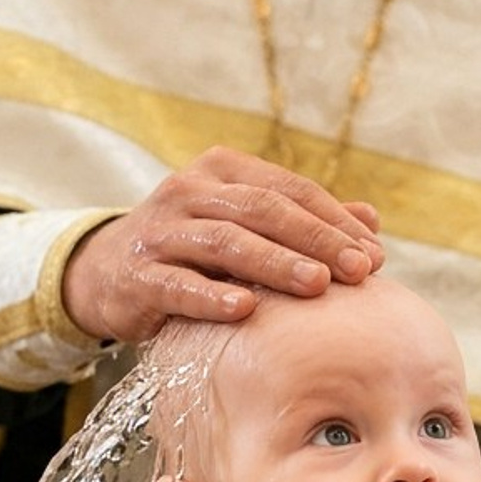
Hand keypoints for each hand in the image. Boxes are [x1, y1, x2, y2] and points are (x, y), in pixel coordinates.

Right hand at [61, 146, 383, 343]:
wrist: (106, 273)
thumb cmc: (192, 250)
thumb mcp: (243, 226)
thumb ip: (302, 220)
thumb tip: (371, 221)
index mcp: (221, 171)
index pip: (289, 189)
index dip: (334, 220)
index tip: (374, 254)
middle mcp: (189, 191)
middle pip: (262, 210)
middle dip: (315, 240)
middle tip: (359, 270)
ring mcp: (160, 232)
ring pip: (225, 242)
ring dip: (275, 263)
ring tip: (317, 285)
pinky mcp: (138, 275)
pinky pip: (179, 285)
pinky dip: (212, 297)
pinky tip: (246, 310)